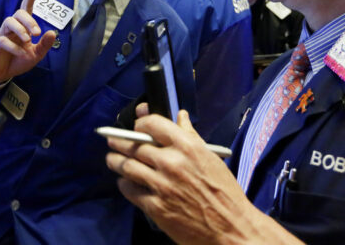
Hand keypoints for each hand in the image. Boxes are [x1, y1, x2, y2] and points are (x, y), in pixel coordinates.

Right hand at [0, 0, 55, 84]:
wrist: (2, 75)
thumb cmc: (18, 61)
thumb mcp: (35, 55)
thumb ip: (44, 45)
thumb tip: (52, 32)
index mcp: (22, 28)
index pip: (26, 8)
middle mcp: (11, 28)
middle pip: (18, 13)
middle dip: (29, 20)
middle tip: (37, 33)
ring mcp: (1, 34)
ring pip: (9, 21)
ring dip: (21, 29)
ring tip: (28, 40)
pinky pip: (3, 40)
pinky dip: (14, 47)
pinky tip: (21, 53)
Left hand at [105, 111, 301, 243]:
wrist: (231, 230)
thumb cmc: (224, 193)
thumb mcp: (210, 158)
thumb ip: (190, 135)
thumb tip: (179, 115)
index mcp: (187, 146)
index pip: (152, 124)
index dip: (140, 124)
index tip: (136, 127)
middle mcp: (172, 162)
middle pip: (134, 145)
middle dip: (120, 141)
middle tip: (113, 141)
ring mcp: (161, 185)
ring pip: (126, 166)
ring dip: (115, 160)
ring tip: (112, 159)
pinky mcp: (155, 207)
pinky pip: (130, 189)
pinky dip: (124, 184)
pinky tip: (125, 182)